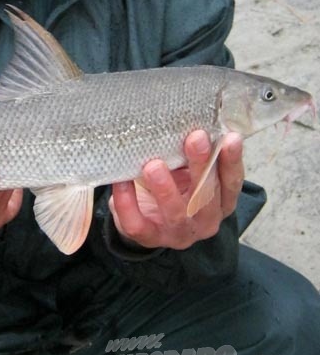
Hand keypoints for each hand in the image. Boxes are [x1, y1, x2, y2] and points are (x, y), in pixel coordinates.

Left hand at [109, 130, 243, 249]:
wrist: (147, 217)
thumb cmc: (175, 184)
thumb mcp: (188, 169)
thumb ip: (192, 152)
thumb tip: (190, 117)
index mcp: (220, 201)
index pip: (231, 182)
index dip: (232, 161)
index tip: (230, 137)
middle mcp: (205, 220)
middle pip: (207, 195)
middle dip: (201, 165)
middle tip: (195, 138)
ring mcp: (178, 232)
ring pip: (175, 212)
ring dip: (165, 188)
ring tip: (153, 166)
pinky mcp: (150, 237)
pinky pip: (138, 223)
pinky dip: (127, 203)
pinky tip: (121, 181)